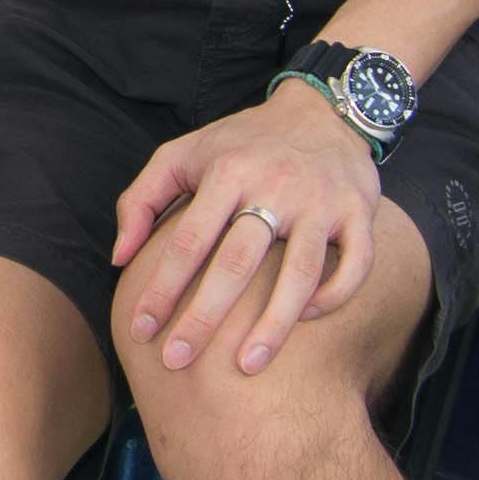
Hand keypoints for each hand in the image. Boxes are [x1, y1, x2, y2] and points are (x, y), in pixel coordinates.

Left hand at [110, 81, 387, 376]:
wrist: (321, 112)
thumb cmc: (241, 144)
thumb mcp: (183, 154)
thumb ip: (141, 200)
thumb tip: (119, 258)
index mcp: (228, 171)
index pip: (187, 240)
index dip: (161, 289)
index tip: (140, 330)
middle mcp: (276, 185)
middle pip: (238, 263)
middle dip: (204, 317)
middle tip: (177, 362)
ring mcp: (322, 200)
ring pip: (301, 273)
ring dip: (273, 325)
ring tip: (247, 366)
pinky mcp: (359, 211)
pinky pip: (355, 265)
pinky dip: (332, 297)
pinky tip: (305, 319)